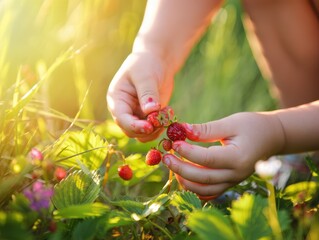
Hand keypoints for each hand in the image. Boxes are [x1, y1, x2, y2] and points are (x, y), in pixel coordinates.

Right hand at [107, 52, 173, 141]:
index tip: (149, 127)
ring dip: (155, 131)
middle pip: (130, 131)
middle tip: (162, 122)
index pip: (121, 118)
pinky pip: (153, 131)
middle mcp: (124, 111)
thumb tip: (151, 111)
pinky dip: (161, 127)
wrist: (156, 61)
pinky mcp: (148, 118)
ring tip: (166, 115)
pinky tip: (168, 115)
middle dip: (146, 130)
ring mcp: (135, 116)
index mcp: (116, 99)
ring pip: (142, 134)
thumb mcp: (145, 76)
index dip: (134, 126)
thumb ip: (147, 93)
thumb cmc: (146, 64)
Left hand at [162, 112, 284, 198]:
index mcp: (238, 158)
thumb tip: (181, 130)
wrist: (272, 137)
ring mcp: (233, 182)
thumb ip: (206, 129)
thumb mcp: (231, 123)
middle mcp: (236, 174)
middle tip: (165, 156)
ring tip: (172, 164)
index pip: (207, 159)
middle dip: (180, 168)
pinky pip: (209, 192)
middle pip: (203, 178)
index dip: (188, 152)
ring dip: (184, 180)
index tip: (173, 142)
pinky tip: (183, 175)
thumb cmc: (252, 126)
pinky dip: (194, 188)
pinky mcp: (229, 183)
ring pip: (203, 190)